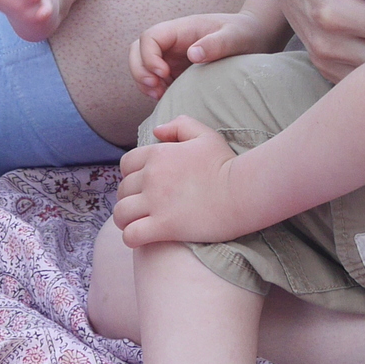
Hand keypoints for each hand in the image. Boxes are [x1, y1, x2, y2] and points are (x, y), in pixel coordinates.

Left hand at [114, 116, 250, 245]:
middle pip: (123, 190)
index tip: (142, 186)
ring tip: (137, 224)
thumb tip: (157, 131)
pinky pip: (131, 235)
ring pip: (121, 213)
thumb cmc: (226, 164)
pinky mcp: (163, 226)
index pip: (126, 165)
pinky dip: (131, 238)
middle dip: (129, 198)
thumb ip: (180, 126)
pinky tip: (142, 237)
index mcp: (158, 154)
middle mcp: (151, 177)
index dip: (130, 176)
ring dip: (125, 220)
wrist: (243, 191)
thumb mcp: (205, 136)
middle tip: (143, 207)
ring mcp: (156, 202)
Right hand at [131, 10, 278, 97]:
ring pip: (142, 64)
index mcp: (181, 28)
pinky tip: (166, 98)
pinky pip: (155, 77)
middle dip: (139, 70)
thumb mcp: (235, 37)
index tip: (164, 73)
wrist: (253, 37)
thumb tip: (192, 54)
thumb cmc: (244, 33)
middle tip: (155, 89)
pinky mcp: (176, 69)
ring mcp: (172, 55)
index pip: (150, 37)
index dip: (149, 56)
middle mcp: (172, 41)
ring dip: (144, 81)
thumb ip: (216, 44)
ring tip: (159, 96)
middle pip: (138, 50)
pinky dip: (154, 88)